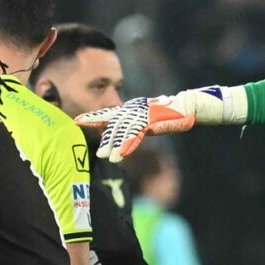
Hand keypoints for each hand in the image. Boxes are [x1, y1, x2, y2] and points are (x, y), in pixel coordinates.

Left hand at [75, 95, 194, 162]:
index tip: (76, 121)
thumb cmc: (167, 116)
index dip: (92, 117)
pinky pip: (135, 134)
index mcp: (130, 109)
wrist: (187, 107)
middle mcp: (133, 109)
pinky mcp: (151, 119)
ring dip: (112, 144)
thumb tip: (119, 136)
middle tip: (94, 148)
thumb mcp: (145, 121)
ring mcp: (141, 113)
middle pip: (112, 122)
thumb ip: (131, 127)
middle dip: (100, 133)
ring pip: (122, 130)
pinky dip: (126, 146)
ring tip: (105, 157)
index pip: (107, 113)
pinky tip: (119, 156)